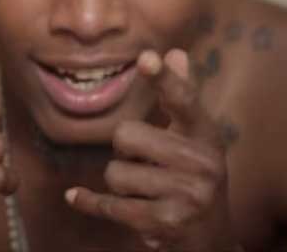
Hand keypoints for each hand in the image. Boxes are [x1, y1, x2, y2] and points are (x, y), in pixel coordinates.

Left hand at [65, 49, 236, 250]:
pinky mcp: (165, 223)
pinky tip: (75, 197)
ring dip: (119, 182)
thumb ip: (181, 96)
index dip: (164, 78)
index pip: (183, 100)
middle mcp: (203, 163)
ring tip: (143, 189)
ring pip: (115, 173)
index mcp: (207, 134)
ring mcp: (187, 195)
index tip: (147, 58)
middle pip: (126, 135)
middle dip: (124, 150)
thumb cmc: (196, 177)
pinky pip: (110, 205)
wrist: (212, 239)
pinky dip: (89, 202)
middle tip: (142, 161)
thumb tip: (175, 53)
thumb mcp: (196, 138)